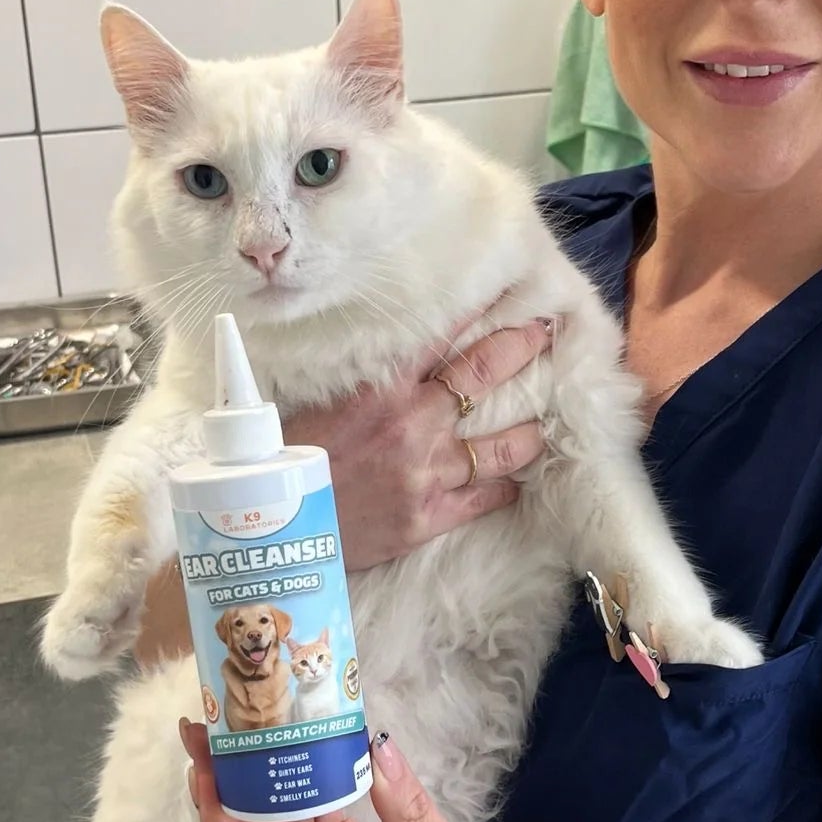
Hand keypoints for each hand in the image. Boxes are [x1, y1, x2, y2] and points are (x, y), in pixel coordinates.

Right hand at [283, 316, 554, 570]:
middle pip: (481, 375)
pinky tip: (516, 482)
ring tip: (545, 423)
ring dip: (527, 431)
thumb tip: (370, 356)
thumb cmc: (283, 462)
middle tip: (545, 332)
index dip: (474, 311)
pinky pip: (481, 498)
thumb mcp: (313, 405)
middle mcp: (412, 424)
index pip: (438, 337)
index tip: (503, 292)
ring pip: (498, 446)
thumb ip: (351, 381)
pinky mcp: (428, 516)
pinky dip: (503, 488)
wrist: (275, 529)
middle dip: (519, 348)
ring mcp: (426, 472)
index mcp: (380, 389)